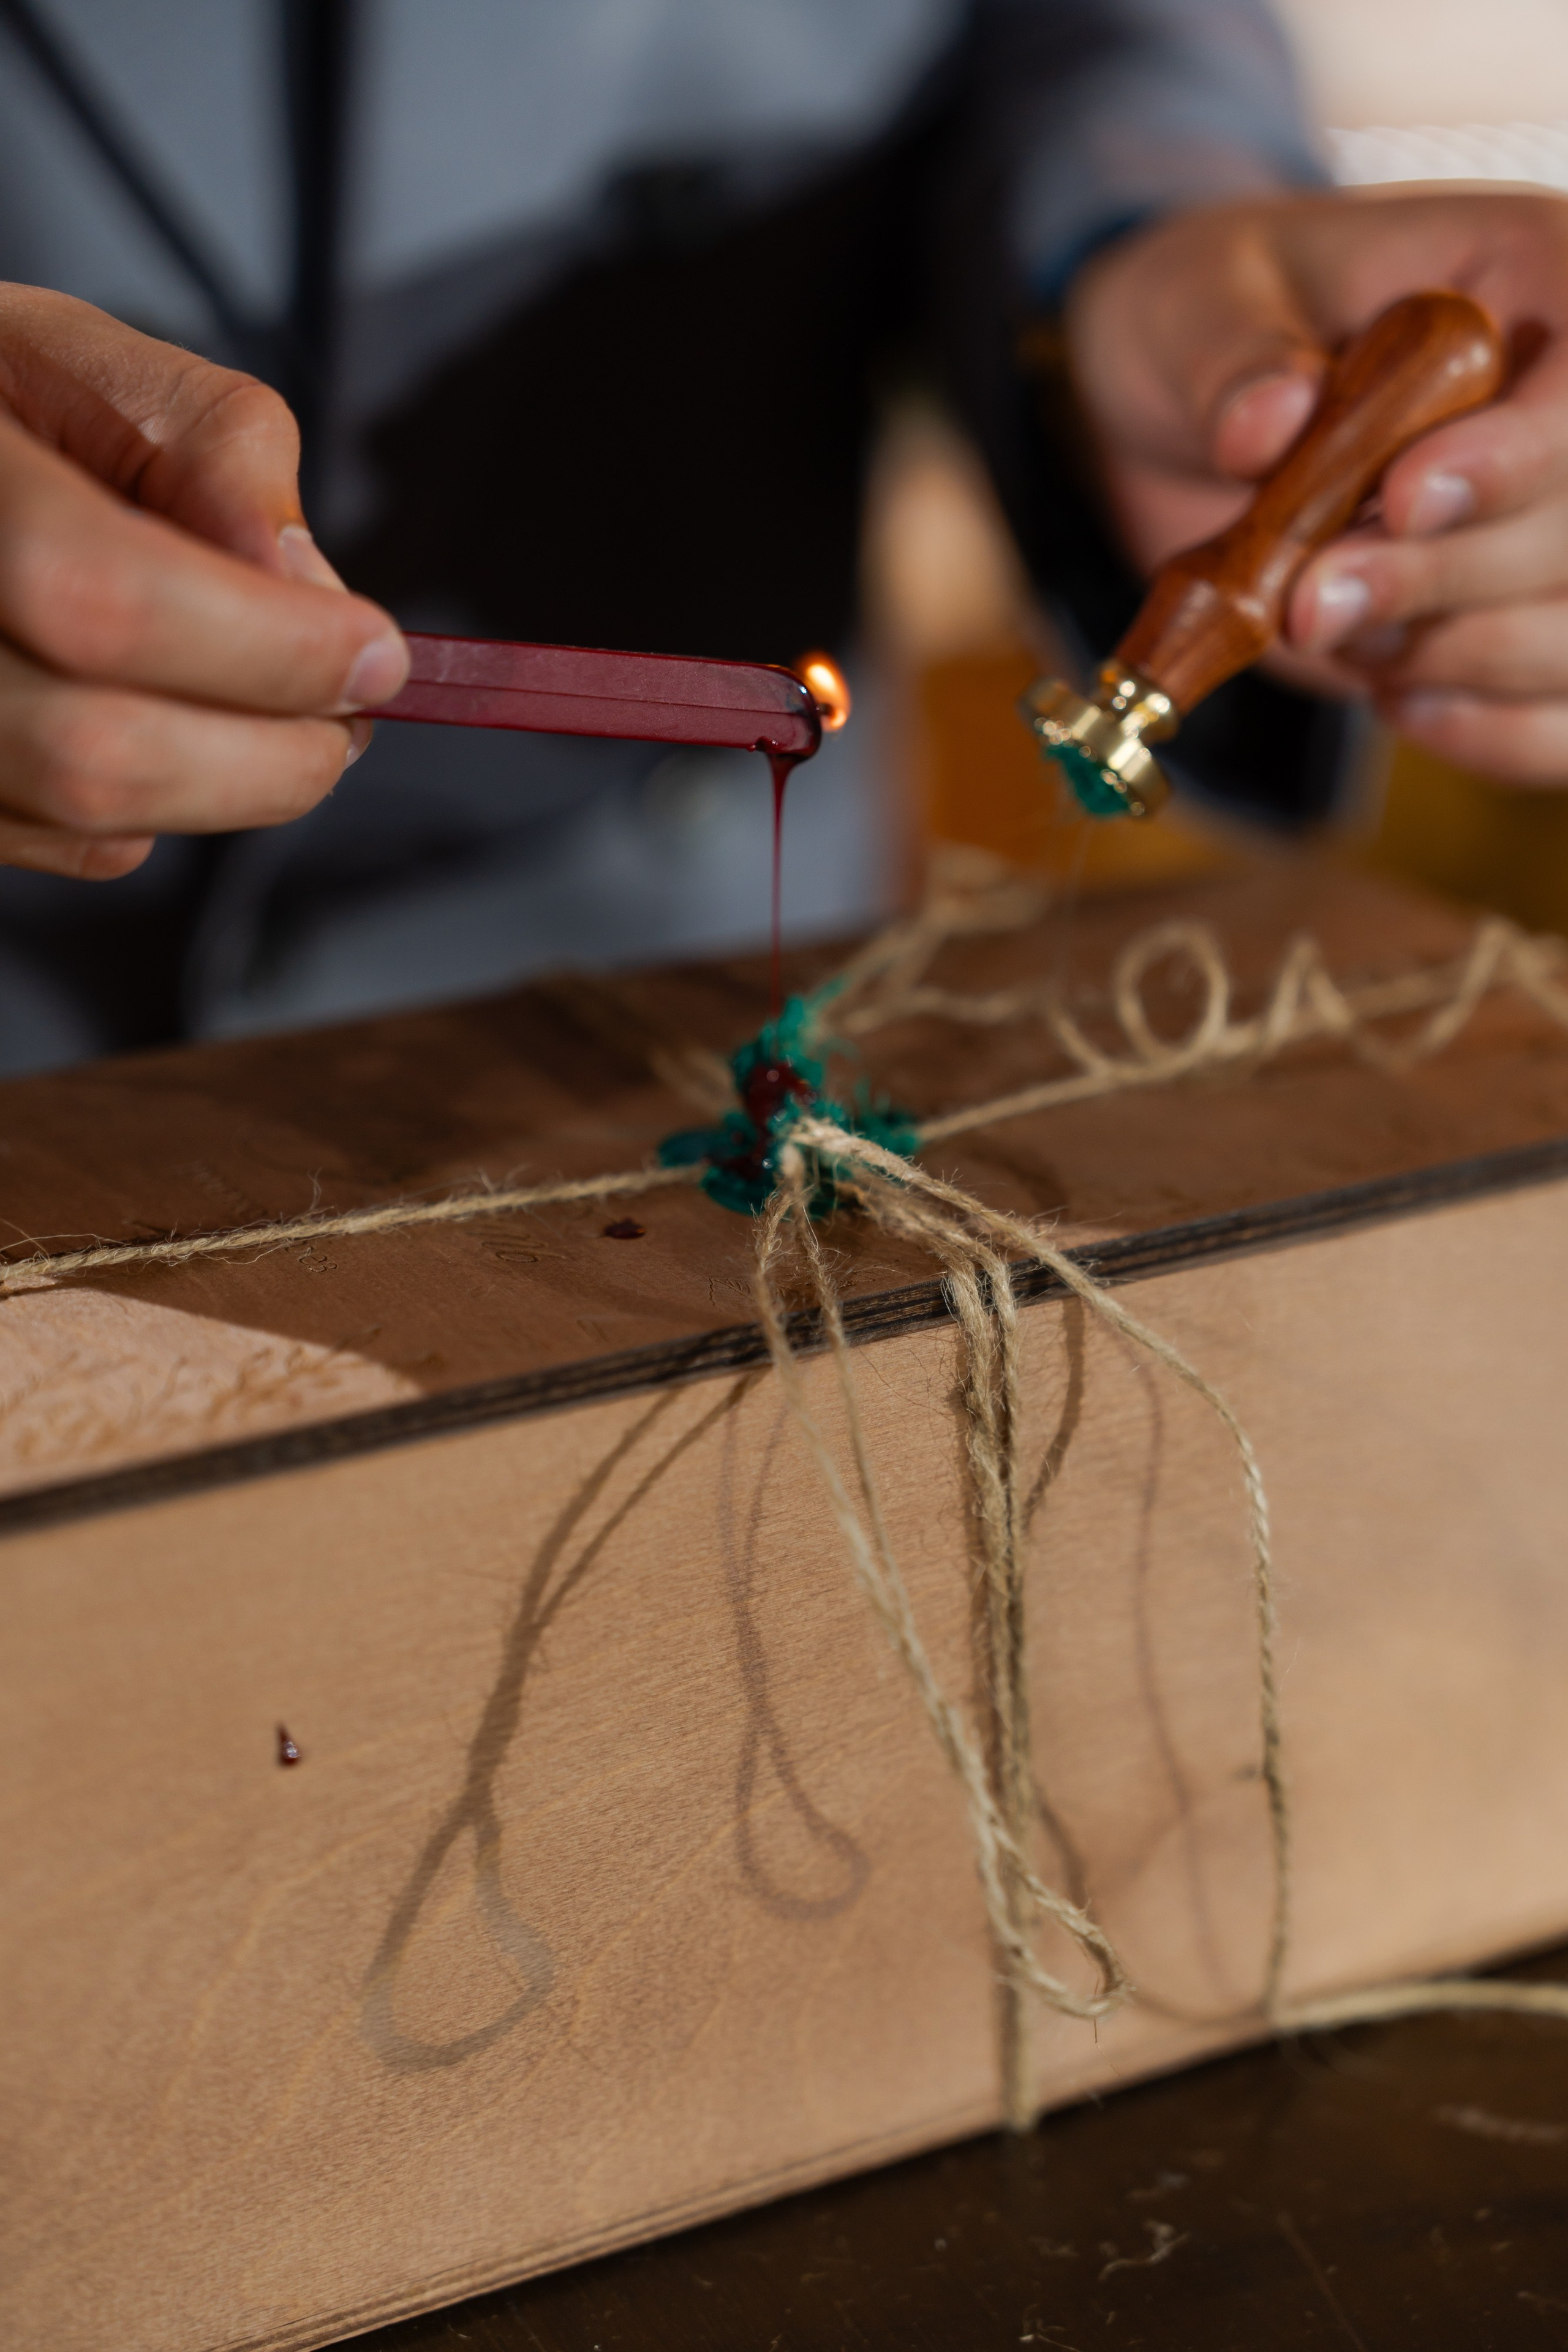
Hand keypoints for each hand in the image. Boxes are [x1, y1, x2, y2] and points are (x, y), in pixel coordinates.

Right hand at [0, 285, 406, 876]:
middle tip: (349, 710)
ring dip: (233, 784)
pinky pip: (71, 843)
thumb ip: (219, 453)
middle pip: (98, 755)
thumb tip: (314, 598)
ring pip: (94, 821)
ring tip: (277, 709)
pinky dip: (158, 800)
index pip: (105, 601)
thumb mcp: (92, 367)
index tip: (378, 653)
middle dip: (272, 754)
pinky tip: (160, 717)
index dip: (269, 649)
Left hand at [1065, 190, 1567, 785]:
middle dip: (1443, 581)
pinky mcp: (1531, 634)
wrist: (1187, 426)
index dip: (1513, 460)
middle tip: (1306, 601)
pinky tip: (1394, 700)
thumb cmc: (1215, 331)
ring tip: (1318, 618)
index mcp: (1538, 280)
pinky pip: (1564, 725)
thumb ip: (1236, 360)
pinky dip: (1481, 730)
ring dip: (1437, 654)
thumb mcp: (1203, 308)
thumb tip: (1264, 420)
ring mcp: (1561, 535)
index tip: (1400, 501)